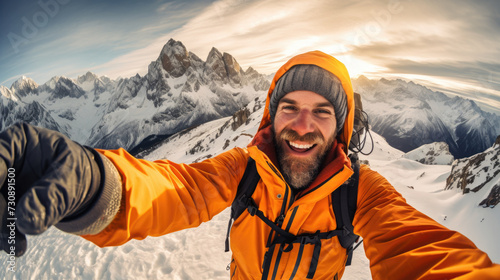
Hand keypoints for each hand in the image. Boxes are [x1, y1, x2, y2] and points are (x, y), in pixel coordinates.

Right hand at [0, 123, 101, 256]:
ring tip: (18, 246)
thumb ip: (50, 197)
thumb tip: (24, 222)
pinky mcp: (1, 200)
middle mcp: (4, 157)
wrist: (85, 185)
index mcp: (18, 140)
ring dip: (0, 228)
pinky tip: (17, 246)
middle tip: (10, 234)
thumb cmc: (79, 172)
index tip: (5, 210)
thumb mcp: (70, 180)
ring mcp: (0, 179)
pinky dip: (3, 234)